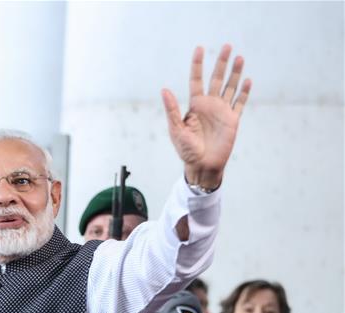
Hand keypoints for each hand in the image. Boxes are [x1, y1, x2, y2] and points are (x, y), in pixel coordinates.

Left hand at [162, 45, 251, 188]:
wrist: (202, 165)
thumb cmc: (186, 150)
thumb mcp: (176, 130)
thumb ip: (172, 110)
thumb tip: (164, 90)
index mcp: (195, 106)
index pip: (197, 80)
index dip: (198, 65)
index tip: (199, 49)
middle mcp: (209, 105)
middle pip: (216, 79)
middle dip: (221, 63)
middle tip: (227, 46)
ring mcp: (222, 111)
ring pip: (230, 87)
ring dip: (235, 73)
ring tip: (240, 57)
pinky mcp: (232, 120)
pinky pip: (240, 103)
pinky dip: (244, 92)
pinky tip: (248, 80)